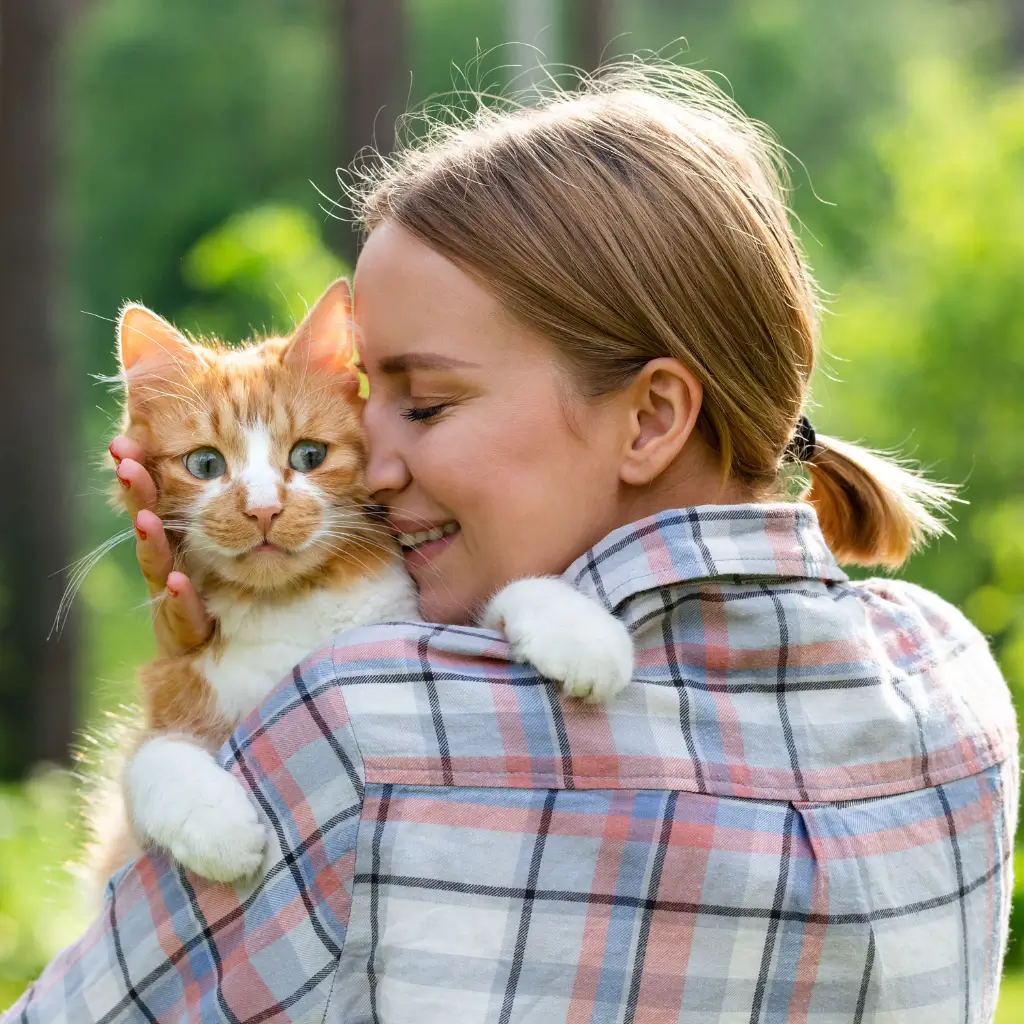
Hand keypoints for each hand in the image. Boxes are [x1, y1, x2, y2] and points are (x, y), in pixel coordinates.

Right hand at [109, 435, 211, 656]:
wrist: (220, 659)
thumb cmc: (223, 597)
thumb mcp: (230, 550)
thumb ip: (229, 512)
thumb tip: (243, 450)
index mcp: (177, 541)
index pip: (156, 499)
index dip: (140, 471)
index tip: (125, 441)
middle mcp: (168, 565)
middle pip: (149, 525)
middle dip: (138, 493)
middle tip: (125, 462)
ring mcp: (172, 598)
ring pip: (158, 566)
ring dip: (151, 540)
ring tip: (144, 517)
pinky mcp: (184, 633)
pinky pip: (183, 614)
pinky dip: (180, 597)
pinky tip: (177, 581)